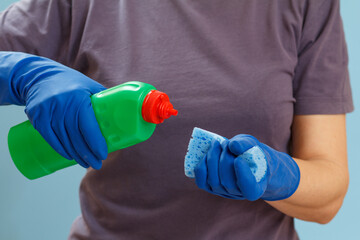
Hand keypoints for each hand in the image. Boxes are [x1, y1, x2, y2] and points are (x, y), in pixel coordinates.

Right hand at [0, 52, 107, 168]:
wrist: (39, 76)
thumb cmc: (70, 82)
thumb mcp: (88, 86)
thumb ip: (103, 99)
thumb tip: (121, 114)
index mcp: (79, 99)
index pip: (89, 127)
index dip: (96, 143)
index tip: (103, 154)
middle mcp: (63, 106)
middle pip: (77, 137)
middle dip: (88, 154)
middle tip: (97, 164)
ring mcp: (48, 113)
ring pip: (64, 140)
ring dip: (76, 155)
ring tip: (86, 163)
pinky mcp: (37, 118)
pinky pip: (51, 138)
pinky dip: (61, 149)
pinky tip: (70, 156)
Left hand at [194, 134, 299, 200]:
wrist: (242, 158)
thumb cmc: (251, 153)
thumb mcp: (253, 146)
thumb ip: (246, 145)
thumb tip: (233, 146)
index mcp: (256, 188)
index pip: (249, 189)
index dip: (243, 176)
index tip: (239, 160)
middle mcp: (238, 194)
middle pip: (228, 182)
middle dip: (225, 159)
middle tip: (226, 143)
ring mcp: (223, 192)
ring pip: (214, 180)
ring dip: (213, 159)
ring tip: (216, 144)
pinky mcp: (210, 187)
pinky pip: (201, 181)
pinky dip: (202, 167)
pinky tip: (207, 154)